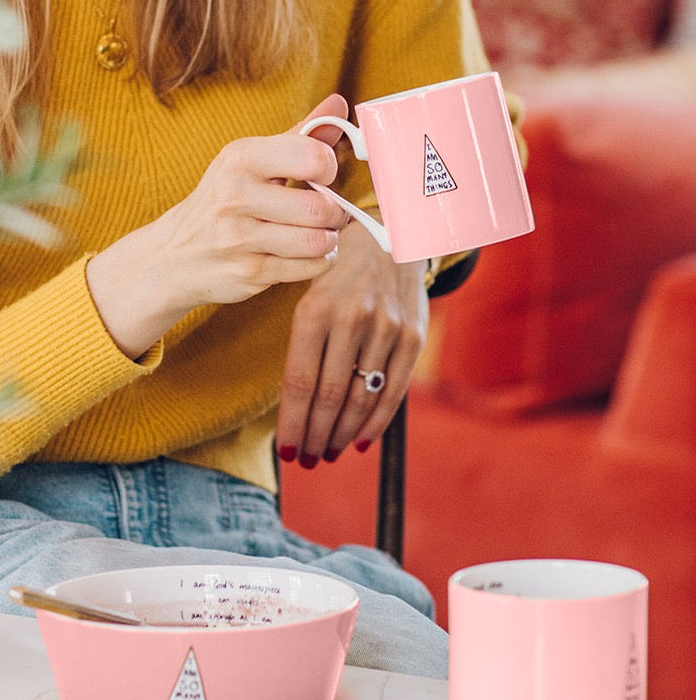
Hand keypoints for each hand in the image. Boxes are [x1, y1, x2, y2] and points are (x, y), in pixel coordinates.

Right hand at [87, 95, 350, 358]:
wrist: (173, 256)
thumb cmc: (222, 202)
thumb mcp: (250, 161)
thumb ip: (298, 135)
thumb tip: (338, 103)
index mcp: (240, 158)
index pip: (314, 157)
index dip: (330, 168)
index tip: (321, 176)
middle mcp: (235, 195)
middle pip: (320, 206)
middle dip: (334, 212)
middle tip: (326, 212)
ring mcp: (240, 238)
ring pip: (319, 240)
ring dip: (328, 239)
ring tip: (315, 233)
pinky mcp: (249, 272)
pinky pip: (311, 267)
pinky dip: (318, 261)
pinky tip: (303, 253)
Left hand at [274, 220, 429, 467]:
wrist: (390, 238)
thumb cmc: (336, 278)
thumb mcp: (308, 301)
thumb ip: (302, 350)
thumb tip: (295, 412)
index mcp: (314, 310)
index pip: (298, 382)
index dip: (292, 424)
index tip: (287, 453)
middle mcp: (351, 319)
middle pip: (330, 397)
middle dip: (315, 436)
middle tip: (307, 460)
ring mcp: (386, 328)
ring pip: (362, 399)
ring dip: (342, 435)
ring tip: (328, 452)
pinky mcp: (413, 337)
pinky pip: (393, 392)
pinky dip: (375, 423)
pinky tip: (359, 441)